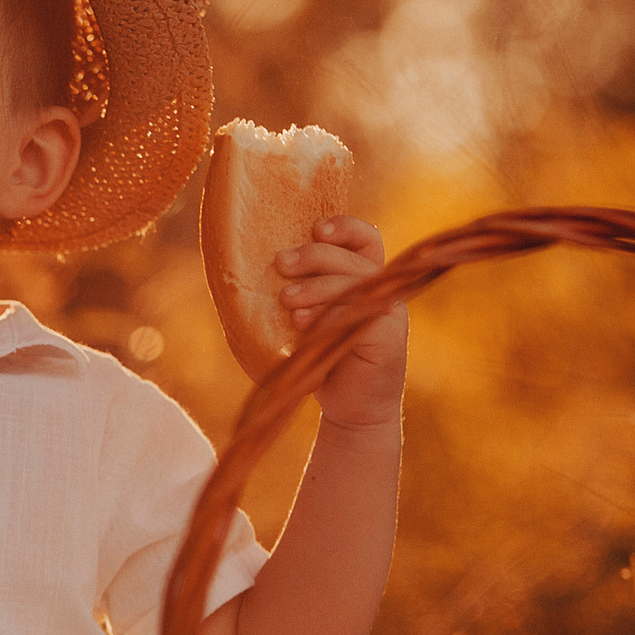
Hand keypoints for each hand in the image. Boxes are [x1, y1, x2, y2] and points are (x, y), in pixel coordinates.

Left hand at [276, 216, 406, 430]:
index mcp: (366, 277)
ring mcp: (388, 312)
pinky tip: (303, 324)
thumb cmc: (323, 358)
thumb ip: (295, 291)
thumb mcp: (308, 318)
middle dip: (315, 256)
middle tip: (282, 265)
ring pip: (354, 282)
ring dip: (316, 287)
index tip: (316, 229)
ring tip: (287, 300)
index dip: (344, 227)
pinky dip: (328, 314)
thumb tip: (245, 270)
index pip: (365, 238)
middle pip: (352, 257)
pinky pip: (359, 313)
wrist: (351, 407)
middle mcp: (382, 290)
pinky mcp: (388, 337)